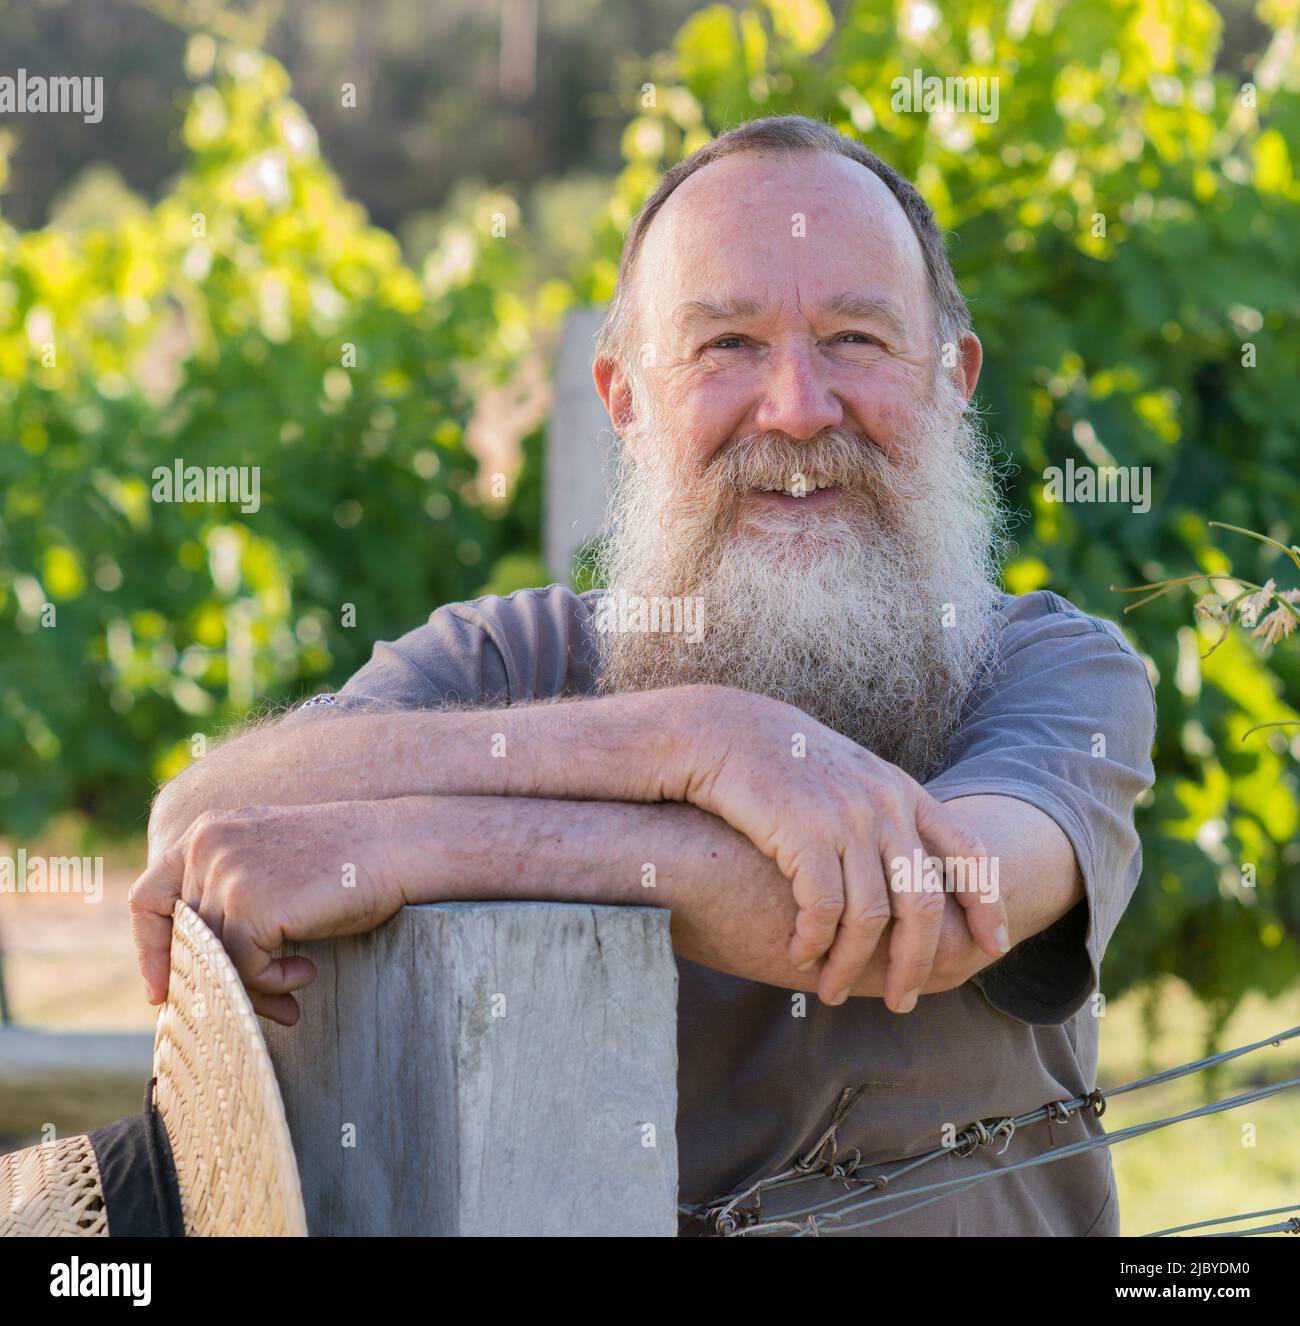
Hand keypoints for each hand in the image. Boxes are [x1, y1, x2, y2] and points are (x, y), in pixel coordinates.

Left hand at [129, 802, 407, 1024]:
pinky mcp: (250, 904)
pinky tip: (307, 971)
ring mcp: (226, 873)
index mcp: (207, 832)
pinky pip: (244, 968)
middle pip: (184, 941)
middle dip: (216, 981)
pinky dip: (275, 982)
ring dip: (254, 987)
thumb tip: (195, 966)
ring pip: (213, 960)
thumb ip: (228, 895)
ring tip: (294, 990)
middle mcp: (206, 847)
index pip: (147, 897)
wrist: (397, 847)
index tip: (162, 989)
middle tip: (257, 1002)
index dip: (149, 950)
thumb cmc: (347, 863)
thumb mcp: (271, 866)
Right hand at [673, 686, 1009, 1010]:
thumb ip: (880, 813)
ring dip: (850, 965)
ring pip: (871, 917)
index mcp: (902, 791)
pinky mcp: (805, 832)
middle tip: (901, 1000)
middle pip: (923, 903)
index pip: (968, 852)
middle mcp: (885, 804)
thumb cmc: (779, 761)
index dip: (987, 904)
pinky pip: (824, 909)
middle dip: (916, 962)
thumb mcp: (848, 776)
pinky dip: (814, 943)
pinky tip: (800, 956)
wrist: (723, 730)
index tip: (993, 948)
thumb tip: (903, 871)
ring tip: (831, 990)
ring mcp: (848, 817)